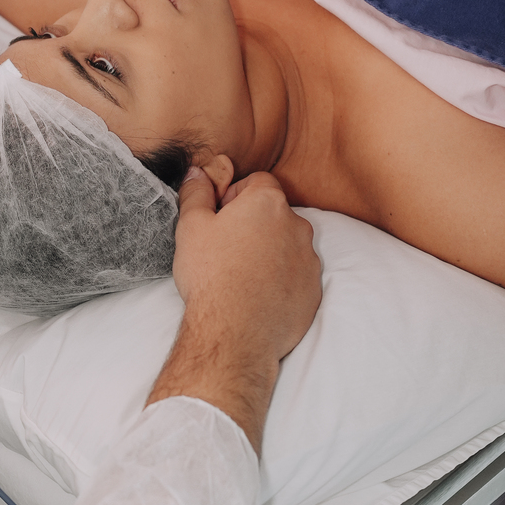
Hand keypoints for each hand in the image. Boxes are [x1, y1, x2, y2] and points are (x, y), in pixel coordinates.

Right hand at [147, 161, 321, 452]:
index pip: (257, 183)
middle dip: (255, 225)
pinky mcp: (314, 290)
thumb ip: (196, 192)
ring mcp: (309, 259)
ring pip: (288, 245)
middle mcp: (297, 225)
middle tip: (227, 250)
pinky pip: (297, 275)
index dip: (236, 197)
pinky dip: (281, 280)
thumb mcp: (191, 227)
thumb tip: (199, 171)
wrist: (235, 333)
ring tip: (242, 277)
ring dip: (270, 252)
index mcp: (268, 202)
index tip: (221, 220)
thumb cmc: (211, 276)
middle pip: (275, 214)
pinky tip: (257, 295)